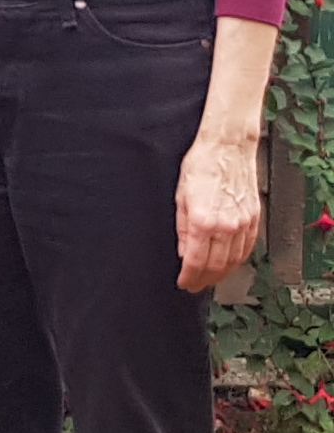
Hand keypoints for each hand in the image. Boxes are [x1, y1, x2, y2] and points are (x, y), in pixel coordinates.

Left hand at [175, 134, 261, 292]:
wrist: (227, 148)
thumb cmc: (202, 164)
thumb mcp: (180, 195)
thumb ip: (181, 227)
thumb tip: (183, 250)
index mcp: (202, 220)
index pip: (195, 261)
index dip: (189, 277)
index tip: (184, 282)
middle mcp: (225, 225)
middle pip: (216, 266)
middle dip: (204, 280)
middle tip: (195, 284)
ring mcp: (242, 224)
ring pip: (233, 261)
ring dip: (221, 274)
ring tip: (210, 278)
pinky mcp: (253, 220)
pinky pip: (247, 249)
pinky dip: (237, 261)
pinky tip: (230, 263)